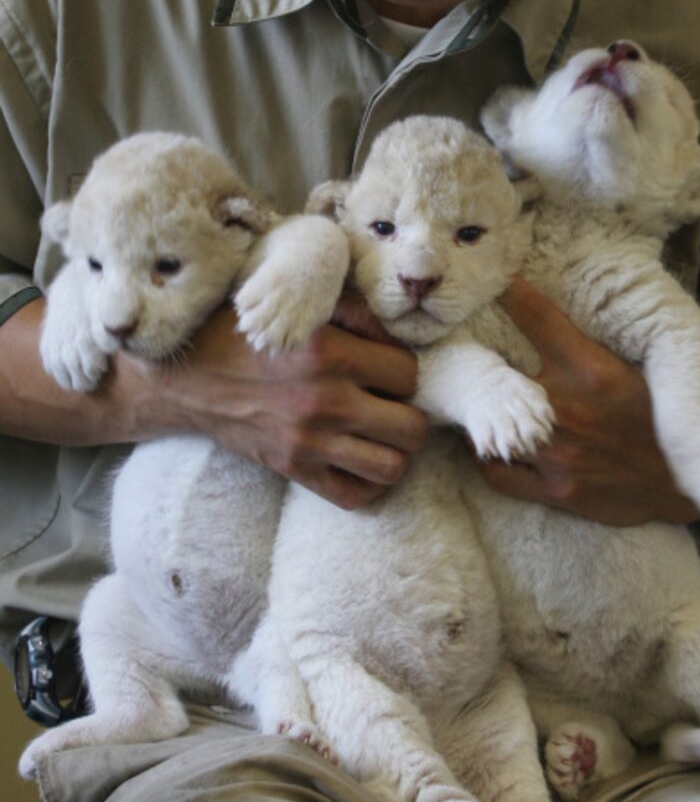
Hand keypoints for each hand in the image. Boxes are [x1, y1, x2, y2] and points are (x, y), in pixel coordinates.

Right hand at [125, 297, 428, 509]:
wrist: (185, 376)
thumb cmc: (242, 332)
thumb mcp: (297, 305)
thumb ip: (353, 313)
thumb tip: (397, 333)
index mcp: (329, 352)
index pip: (408, 374)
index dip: (403, 370)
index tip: (385, 367)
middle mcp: (324, 401)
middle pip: (412, 428)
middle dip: (409, 414)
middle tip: (391, 403)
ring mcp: (309, 442)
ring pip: (392, 467)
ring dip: (395, 450)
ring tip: (381, 433)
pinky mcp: (293, 469)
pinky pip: (354, 496)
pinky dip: (367, 483)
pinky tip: (360, 458)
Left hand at [476, 277, 699, 525]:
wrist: (683, 482)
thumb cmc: (653, 419)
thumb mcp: (626, 369)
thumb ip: (583, 345)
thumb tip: (558, 306)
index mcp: (591, 368)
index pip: (540, 318)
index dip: (511, 296)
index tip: (495, 281)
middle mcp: (568, 408)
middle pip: (497, 375)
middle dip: (477, 364)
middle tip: (459, 356)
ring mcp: (559, 453)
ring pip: (489, 429)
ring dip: (479, 417)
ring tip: (473, 408)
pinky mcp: (556, 489)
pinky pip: (498, 473)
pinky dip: (486, 459)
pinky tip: (488, 448)